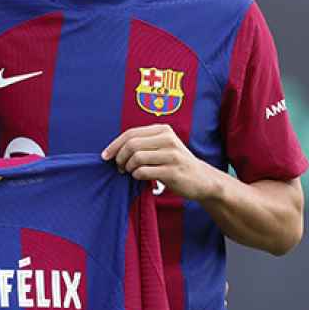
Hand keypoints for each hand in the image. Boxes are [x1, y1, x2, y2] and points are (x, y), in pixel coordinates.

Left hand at [101, 124, 218, 201]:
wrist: (202, 179)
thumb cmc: (176, 163)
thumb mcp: (163, 146)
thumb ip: (143, 143)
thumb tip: (114, 150)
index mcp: (163, 130)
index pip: (131, 133)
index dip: (114, 145)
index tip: (105, 156)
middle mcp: (168, 139)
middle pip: (131, 145)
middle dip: (120, 158)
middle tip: (120, 168)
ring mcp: (172, 155)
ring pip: (136, 158)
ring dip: (128, 168)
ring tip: (131, 172)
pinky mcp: (173, 171)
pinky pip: (144, 172)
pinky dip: (137, 176)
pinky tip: (140, 177)